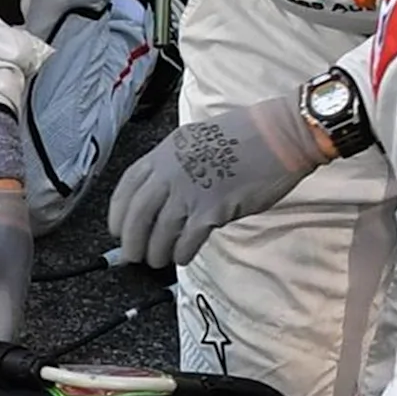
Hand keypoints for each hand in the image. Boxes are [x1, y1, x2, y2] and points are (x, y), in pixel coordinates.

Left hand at [107, 91, 330, 270]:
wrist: (280, 135)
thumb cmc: (244, 136)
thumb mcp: (196, 140)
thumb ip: (175, 165)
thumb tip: (163, 197)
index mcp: (164, 153)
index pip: (128, 187)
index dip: (118, 213)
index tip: (117, 230)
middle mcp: (171, 172)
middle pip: (138, 214)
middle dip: (132, 240)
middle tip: (132, 256)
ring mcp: (191, 191)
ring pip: (161, 231)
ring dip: (156, 251)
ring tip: (158, 260)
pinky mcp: (213, 209)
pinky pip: (188, 239)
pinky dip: (182, 253)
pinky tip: (183, 257)